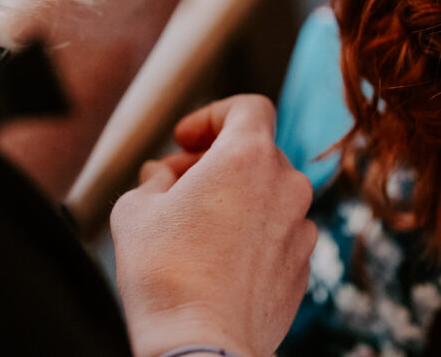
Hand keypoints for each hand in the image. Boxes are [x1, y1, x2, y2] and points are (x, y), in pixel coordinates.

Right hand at [110, 95, 315, 356]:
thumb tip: (164, 177)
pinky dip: (253, 234)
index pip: (249, 107)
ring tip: (194, 226)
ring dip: (236, 198)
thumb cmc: (166, 273)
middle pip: (256, 152)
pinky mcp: (304, 263)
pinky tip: (218, 260)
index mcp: (250, 156)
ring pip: (269, 194)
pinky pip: (278, 233)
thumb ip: (155, 178)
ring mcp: (301, 225)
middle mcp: (287, 183)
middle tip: (175, 185)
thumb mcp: (136, 209)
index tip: (185, 140)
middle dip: (214, 161)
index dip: (213, 116)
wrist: (202, 344)